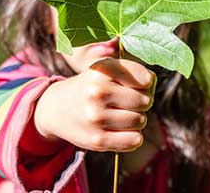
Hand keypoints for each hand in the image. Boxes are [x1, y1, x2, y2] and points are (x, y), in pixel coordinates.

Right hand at [34, 58, 155, 151]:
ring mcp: (96, 117)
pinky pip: (134, 140)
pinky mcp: (97, 139)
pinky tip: (121, 130)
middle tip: (127, 101)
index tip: (136, 84)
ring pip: (140, 121)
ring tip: (120, 114)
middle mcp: (97, 92)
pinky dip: (133, 136)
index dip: (146, 83)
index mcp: (102, 70)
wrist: (57, 108)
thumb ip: (133, 72)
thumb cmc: (92, 86)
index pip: (145, 79)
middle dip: (141, 102)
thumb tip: (151, 83)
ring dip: (136, 119)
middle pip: (145, 101)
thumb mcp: (106, 69)